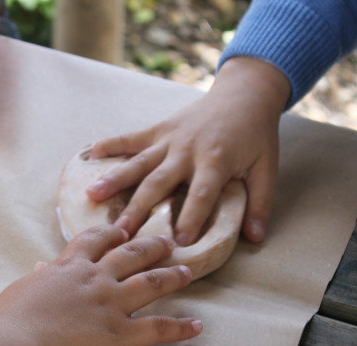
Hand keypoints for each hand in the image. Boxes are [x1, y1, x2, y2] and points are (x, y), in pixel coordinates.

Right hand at [0, 225, 201, 345]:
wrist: (16, 345)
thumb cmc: (10, 320)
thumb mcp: (22, 290)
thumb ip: (40, 278)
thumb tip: (42, 268)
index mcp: (69, 267)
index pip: (95, 239)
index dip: (112, 232)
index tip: (123, 229)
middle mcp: (96, 279)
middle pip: (131, 254)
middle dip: (152, 247)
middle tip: (168, 242)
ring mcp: (112, 305)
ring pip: (152, 283)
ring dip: (172, 277)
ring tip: (188, 272)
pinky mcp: (121, 335)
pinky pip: (158, 328)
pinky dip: (181, 328)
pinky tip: (197, 327)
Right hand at [86, 57, 290, 244]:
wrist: (245, 93)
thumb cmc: (255, 135)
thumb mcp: (266, 169)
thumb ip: (260, 203)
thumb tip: (255, 238)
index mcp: (215, 161)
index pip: (202, 194)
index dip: (191, 217)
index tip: (178, 242)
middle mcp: (187, 150)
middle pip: (159, 182)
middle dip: (140, 208)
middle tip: (122, 233)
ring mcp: (170, 139)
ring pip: (139, 162)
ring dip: (115, 179)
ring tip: (92, 195)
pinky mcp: (159, 129)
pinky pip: (132, 138)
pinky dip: (111, 144)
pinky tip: (90, 152)